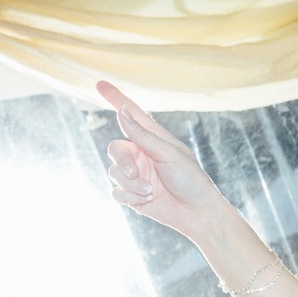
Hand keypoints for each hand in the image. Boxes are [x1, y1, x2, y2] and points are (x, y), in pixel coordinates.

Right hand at [97, 80, 234, 238]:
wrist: (197, 214)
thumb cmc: (191, 180)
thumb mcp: (169, 153)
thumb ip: (143, 135)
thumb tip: (121, 112)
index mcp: (153, 139)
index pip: (131, 115)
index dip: (116, 99)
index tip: (100, 83)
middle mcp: (141, 155)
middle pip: (114, 148)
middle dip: (122, 162)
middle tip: (136, 173)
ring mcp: (136, 175)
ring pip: (112, 172)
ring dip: (130, 183)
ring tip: (150, 190)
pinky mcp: (132, 195)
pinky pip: (116, 192)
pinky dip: (129, 196)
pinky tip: (145, 200)